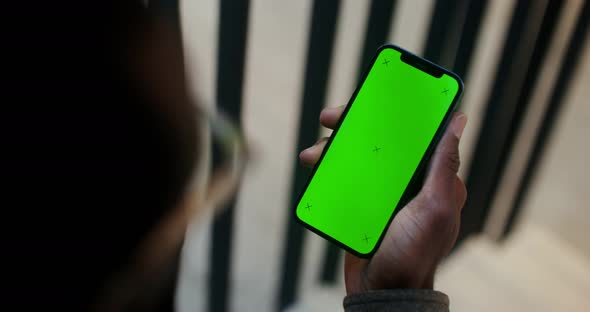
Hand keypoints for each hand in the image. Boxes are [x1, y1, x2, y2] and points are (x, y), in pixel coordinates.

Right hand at [299, 105, 467, 293]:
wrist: (384, 291)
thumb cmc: (414, 254)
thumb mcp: (433, 208)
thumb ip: (443, 166)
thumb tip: (459, 121)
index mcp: (430, 177)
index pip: (415, 134)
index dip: (396, 111)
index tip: (375, 96)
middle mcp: (408, 181)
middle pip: (381, 141)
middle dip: (354, 126)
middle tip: (330, 118)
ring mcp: (384, 193)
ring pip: (358, 158)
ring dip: (334, 150)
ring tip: (312, 154)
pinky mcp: (363, 204)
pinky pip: (346, 179)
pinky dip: (330, 171)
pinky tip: (316, 168)